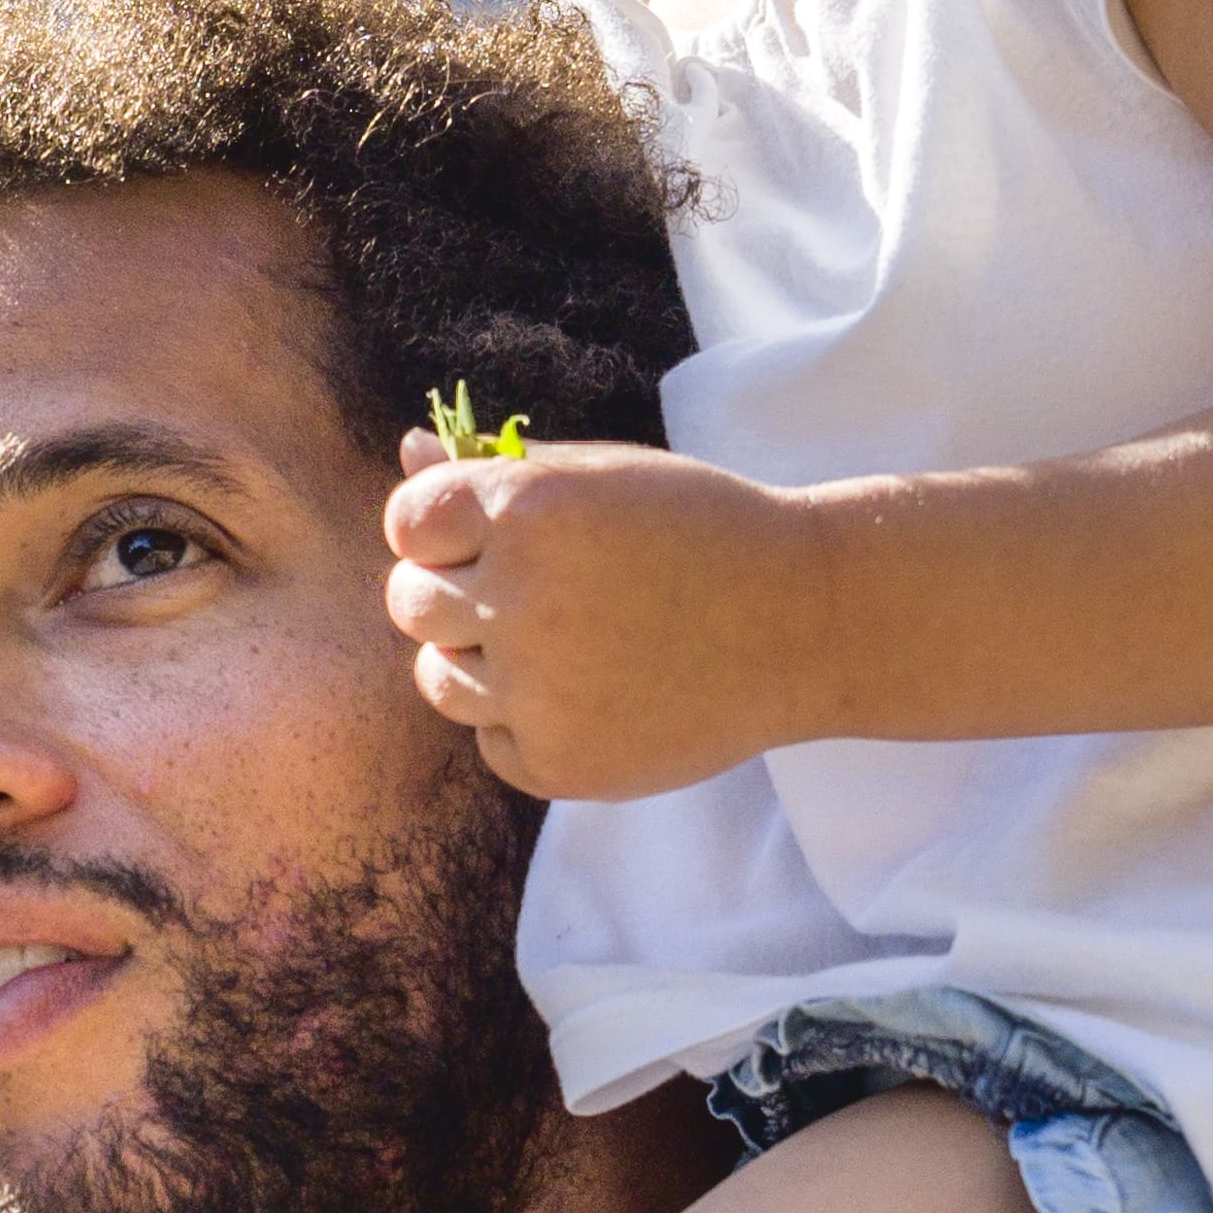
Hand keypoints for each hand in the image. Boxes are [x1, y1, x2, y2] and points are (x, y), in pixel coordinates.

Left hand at [378, 428, 830, 798]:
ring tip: (569, 644)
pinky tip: (598, 693)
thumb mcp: (603, 477)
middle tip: (536, 595)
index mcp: (527, 509)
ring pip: (439, 679)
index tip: (488, 538)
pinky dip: (529, 725)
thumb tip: (407, 448)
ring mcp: (539, 691)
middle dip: (453, 594)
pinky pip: (494, 742)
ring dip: (483, 663)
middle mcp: (521, 599)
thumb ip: (497, 468)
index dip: (441, 529)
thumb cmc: (698, 532)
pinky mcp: (561, 763)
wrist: (805, 622)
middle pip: (410, 602)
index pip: (408, 522)